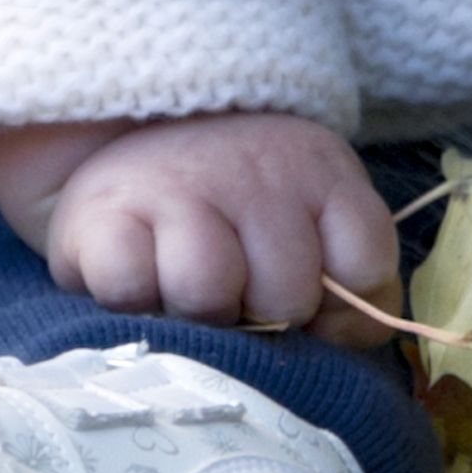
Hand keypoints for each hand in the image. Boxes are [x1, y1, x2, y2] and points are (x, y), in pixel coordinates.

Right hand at [0, 111, 404, 345]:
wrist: (142, 127)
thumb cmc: (243, 199)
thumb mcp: (317, 217)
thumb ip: (352, 283)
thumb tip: (335, 345)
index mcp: (322, 173)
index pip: (366, 263)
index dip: (342, 306)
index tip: (313, 302)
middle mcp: (256, 173)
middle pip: (288, 295)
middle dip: (267, 314)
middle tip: (240, 294)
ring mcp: (179, 188)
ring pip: (209, 294)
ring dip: (200, 313)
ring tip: (190, 292)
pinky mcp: (105, 214)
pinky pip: (129, 288)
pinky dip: (131, 300)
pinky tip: (140, 277)